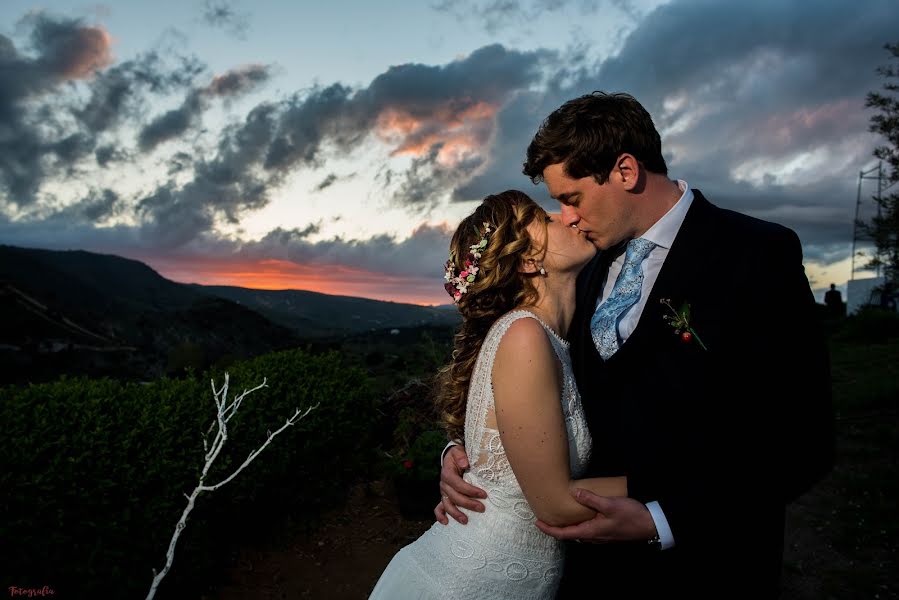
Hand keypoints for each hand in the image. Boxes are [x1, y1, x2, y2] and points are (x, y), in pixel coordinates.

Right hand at [434, 445, 486, 524]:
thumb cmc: (457, 455)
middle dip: (468, 504)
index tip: (484, 494)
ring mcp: (443, 492)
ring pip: (447, 505)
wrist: (451, 457)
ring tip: (466, 521)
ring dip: (456, 514)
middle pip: (454, 497)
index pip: (458, 484)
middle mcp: (444, 484)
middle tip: (482, 508)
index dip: (470, 490)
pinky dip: (440, 516)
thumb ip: (461, 456)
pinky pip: (439, 508)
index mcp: (447, 474)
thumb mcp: (458, 451)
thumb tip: (465, 464)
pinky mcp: (444, 497)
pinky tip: (446, 523)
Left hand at [535, 488, 655, 543]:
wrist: (651, 525)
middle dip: (557, 527)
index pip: (564, 534)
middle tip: (546, 516)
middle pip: (570, 534)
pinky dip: (579, 522)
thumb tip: (574, 493)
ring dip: (568, 525)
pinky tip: (580, 513)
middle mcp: (594, 537)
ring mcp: (601, 536)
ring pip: (580, 532)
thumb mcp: (610, 504)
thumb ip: (591, 499)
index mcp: (591, 531)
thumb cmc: (631, 515)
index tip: (537, 523)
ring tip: (560, 513)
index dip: (549, 529)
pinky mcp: (608, 532)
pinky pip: (588, 529)